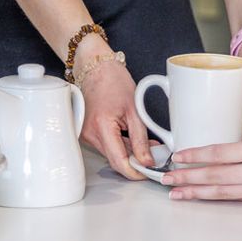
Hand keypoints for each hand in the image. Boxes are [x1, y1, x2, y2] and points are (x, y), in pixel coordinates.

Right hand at [75, 50, 153, 179]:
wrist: (95, 67)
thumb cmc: (113, 81)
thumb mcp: (134, 109)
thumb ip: (141, 139)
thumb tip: (147, 160)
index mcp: (102, 126)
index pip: (119, 161)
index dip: (135, 172)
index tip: (149, 173)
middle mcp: (90, 134)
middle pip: (115, 160)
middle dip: (135, 163)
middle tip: (155, 159)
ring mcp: (86, 134)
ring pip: (111, 154)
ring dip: (128, 154)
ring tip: (147, 146)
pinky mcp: (87, 132)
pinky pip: (106, 146)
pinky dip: (120, 146)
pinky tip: (132, 140)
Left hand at [162, 138, 241, 202]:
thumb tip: (215, 155)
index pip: (219, 152)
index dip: (196, 155)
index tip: (178, 156)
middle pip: (215, 175)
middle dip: (187, 177)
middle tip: (167, 178)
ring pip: (221, 192)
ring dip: (196, 193)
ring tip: (177, 193)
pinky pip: (235, 200)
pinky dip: (216, 200)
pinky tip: (203, 199)